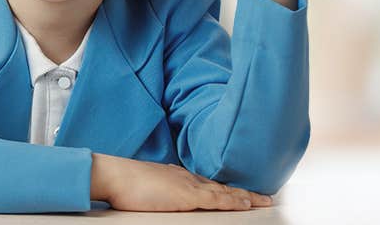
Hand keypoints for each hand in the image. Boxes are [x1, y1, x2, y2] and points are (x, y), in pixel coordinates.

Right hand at [91, 153, 272, 211]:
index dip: (228, 189)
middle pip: (221, 186)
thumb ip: (162, 189)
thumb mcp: (149, 185)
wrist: (114, 175)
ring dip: (246, 197)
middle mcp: (187, 177)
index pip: (209, 183)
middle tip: (265, 197)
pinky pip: (216, 199)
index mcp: (179, 176)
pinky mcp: (187, 195)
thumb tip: (167, 195)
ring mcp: (188, 186)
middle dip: (244, 192)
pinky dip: (233, 201)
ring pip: (224, 192)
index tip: (243, 193)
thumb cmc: (125, 182)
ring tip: (265, 201)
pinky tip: (247, 204)